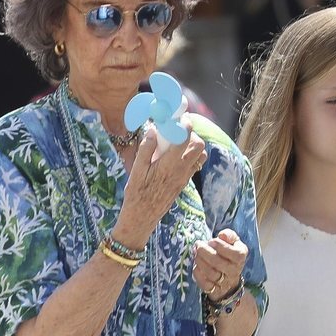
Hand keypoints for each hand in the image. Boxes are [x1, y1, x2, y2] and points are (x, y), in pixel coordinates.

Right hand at [113, 121, 207, 248]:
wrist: (142, 218)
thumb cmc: (136, 194)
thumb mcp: (136, 170)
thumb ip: (146, 149)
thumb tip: (153, 129)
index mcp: (169, 164)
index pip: (186, 138)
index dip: (185, 124)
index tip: (178, 117)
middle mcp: (181, 170)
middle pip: (198, 145)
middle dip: (191, 134)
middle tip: (176, 130)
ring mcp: (185, 177)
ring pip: (200, 155)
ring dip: (192, 145)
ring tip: (176, 143)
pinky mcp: (183, 183)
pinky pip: (195, 165)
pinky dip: (190, 156)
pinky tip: (174, 156)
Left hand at [193, 228, 247, 299]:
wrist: (229, 279)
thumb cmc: (228, 255)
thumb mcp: (233, 242)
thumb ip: (229, 235)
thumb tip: (222, 235)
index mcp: (240, 257)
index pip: (235, 254)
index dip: (221, 246)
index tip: (211, 241)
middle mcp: (234, 271)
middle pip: (219, 263)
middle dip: (205, 252)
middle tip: (198, 245)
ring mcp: (224, 282)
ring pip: (211, 273)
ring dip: (200, 262)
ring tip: (195, 253)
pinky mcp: (214, 290)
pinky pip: (205, 284)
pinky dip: (198, 274)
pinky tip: (195, 266)